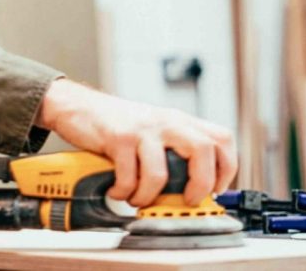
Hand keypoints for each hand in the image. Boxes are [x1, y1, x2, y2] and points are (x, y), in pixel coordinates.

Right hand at [35, 79, 236, 207]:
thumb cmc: (117, 123)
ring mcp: (143, 129)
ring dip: (150, 196)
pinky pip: (128, 176)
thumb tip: (193, 189)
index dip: (227, 168)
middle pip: (203, 150)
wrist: (79, 106)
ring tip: (139, 199)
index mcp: (180, 121)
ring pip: (161, 172)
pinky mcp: (119, 137)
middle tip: (187, 200)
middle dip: (200, 184)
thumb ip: (174, 150)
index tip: (216, 190)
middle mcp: (166, 121)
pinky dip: (123, 191)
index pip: (221, 139)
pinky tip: (118, 190)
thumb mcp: (154, 131)